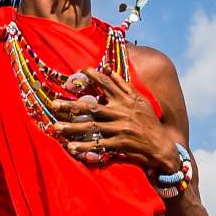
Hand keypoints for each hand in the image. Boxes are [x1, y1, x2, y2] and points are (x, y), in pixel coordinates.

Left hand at [55, 67, 181, 175]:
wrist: (162, 146)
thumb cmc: (149, 122)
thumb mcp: (140, 101)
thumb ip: (123, 85)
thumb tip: (108, 69)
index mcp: (126, 100)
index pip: (106, 84)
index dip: (92, 76)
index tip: (79, 71)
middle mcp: (121, 112)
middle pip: (91, 107)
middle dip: (71, 105)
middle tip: (54, 104)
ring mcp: (120, 129)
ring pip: (91, 126)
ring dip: (72, 127)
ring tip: (55, 126)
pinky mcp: (120, 144)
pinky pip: (98, 145)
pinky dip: (84, 147)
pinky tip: (71, 147)